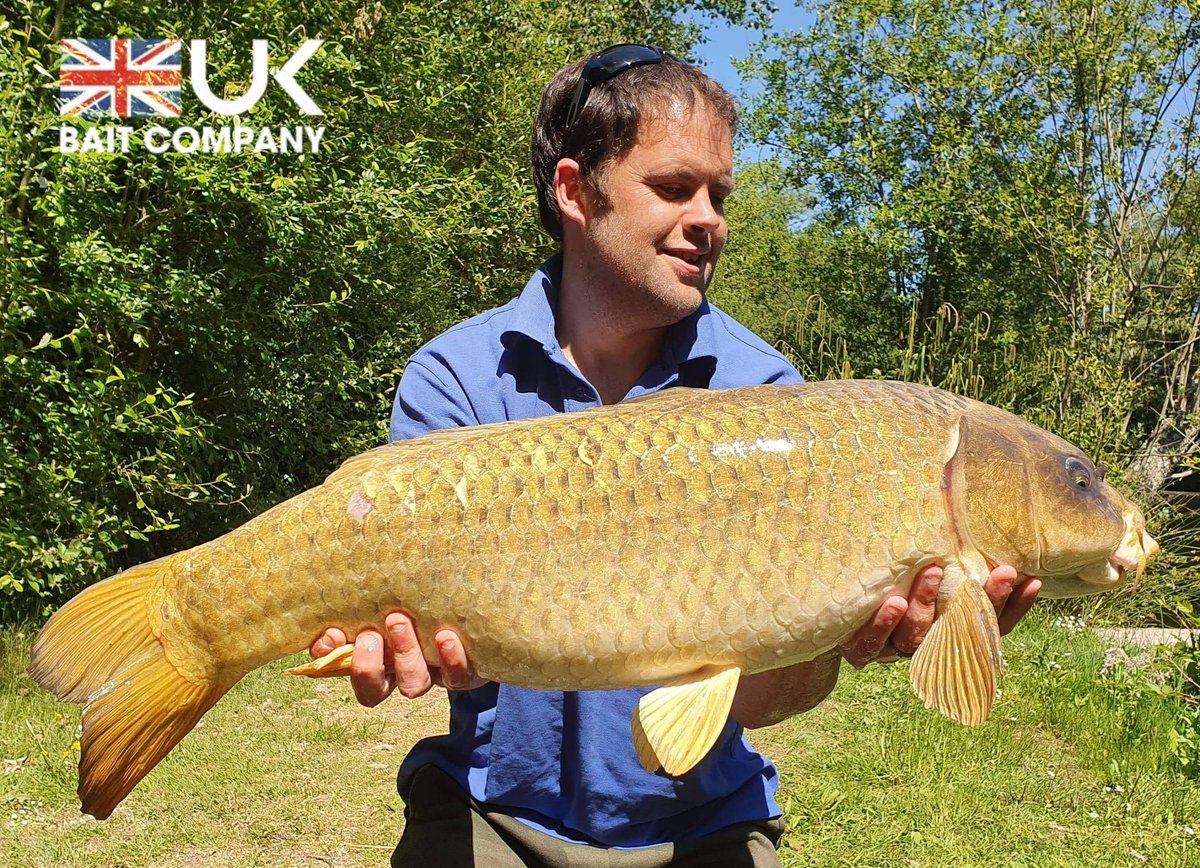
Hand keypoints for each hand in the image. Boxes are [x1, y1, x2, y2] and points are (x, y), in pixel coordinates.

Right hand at [308, 612, 482, 706]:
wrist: (480, 607)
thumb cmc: (425, 596)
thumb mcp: (393, 595)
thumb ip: (366, 599)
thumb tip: (336, 605)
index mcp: (377, 658)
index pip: (343, 669)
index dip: (332, 659)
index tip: (330, 637)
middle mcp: (400, 673)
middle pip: (375, 690)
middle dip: (368, 665)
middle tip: (369, 633)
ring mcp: (431, 675)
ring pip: (413, 684)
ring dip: (404, 655)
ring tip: (400, 622)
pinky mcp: (462, 672)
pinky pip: (456, 677)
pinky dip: (450, 659)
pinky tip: (445, 636)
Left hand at [838, 564, 1041, 668]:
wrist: (822, 610)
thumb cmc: (880, 575)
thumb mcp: (912, 562)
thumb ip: (943, 549)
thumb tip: (968, 499)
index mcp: (945, 628)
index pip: (989, 623)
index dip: (1012, 606)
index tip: (1029, 578)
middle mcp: (923, 642)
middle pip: (960, 632)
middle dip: (981, 602)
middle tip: (996, 571)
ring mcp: (890, 648)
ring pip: (916, 638)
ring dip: (929, 605)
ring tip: (933, 572)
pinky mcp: (858, 649)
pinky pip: (871, 644)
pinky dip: (884, 624)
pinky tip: (894, 602)